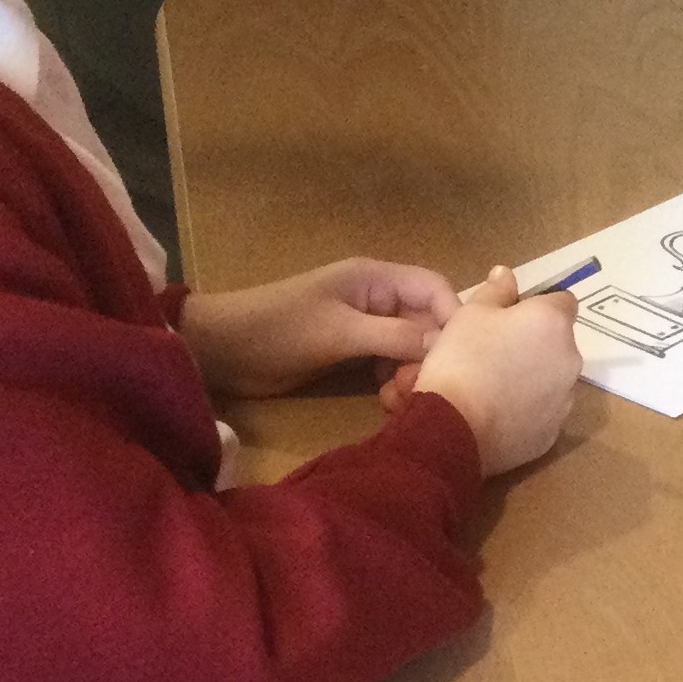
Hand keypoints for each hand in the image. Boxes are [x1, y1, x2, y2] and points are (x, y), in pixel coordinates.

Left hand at [177, 258, 459, 399]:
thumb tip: (442, 343)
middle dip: (428, 355)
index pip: (433, 288)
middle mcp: (375, 297)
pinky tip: (385, 402)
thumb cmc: (280, 329)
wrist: (222, 350)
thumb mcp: (339, 332)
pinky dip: (391, 381)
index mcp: (375, 279)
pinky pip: (386, 363)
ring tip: (397, 400)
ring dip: (410, 373)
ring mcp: (361, 325)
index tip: (461, 358)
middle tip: (418, 389)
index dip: (452, 318)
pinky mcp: (348, 351)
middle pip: (424, 321)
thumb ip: (392, 336)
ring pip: (407, 347)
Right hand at [412, 267, 581, 475]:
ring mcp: (565, 400)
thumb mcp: (470, 314)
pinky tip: (496, 413)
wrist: (455, 430)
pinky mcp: (553, 433)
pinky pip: (543, 412)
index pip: (562, 300)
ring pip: (553, 378)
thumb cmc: (462, 360)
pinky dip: (527, 409)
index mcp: (553, 323)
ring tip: (493, 386)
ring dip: (533, 376)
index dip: (538, 305)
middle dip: (535, 343)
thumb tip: (507, 274)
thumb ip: (495, 291)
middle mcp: (570, 359)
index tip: (511, 316)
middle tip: (495, 351)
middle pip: (558, 342)